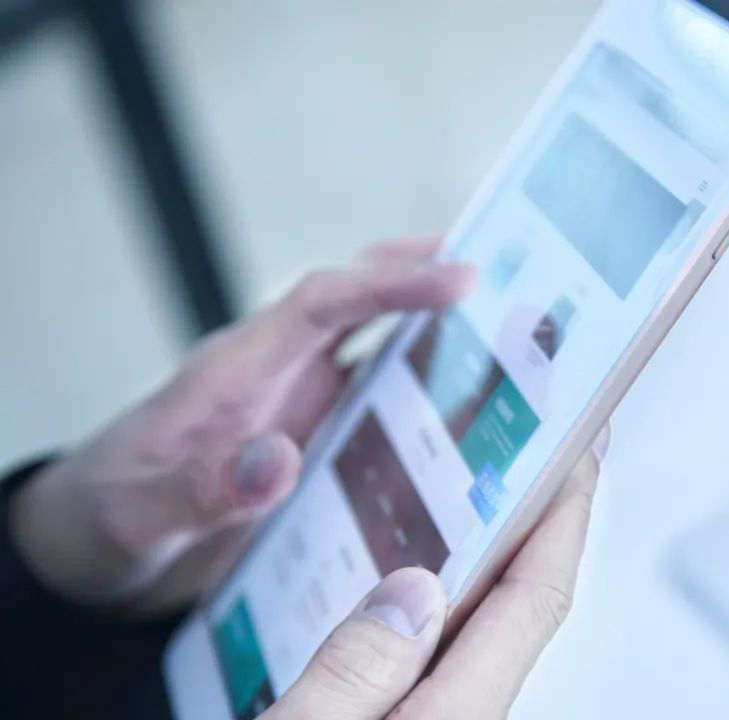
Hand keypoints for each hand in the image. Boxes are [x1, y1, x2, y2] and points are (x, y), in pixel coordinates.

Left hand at [11, 238, 474, 614]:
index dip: (392, 283)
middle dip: (428, 273)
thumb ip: (202, 488)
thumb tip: (276, 462)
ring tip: (513, 331)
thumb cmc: (110, 518)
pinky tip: (473, 416)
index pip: (323, 302)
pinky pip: (379, 403)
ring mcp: (300, 404)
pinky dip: (429, 396)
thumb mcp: (140, 513)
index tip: (459, 277)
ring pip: (379, 347)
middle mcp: (279, 374)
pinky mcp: (314, 437)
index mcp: (238, 371)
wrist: (100, 549)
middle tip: (509, 268)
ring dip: (441, 332)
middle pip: (361, 297)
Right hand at [263, 443, 605, 719]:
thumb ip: (355, 678)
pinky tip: (423, 578)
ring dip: (500, 557)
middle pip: (524, 611)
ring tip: (495, 494)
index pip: (532, 603)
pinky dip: (453, 600)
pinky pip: (447, 655)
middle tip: (551, 457)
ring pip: (488, 631)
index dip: (564, 518)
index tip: (578, 453)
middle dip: (546, 525)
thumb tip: (415, 591)